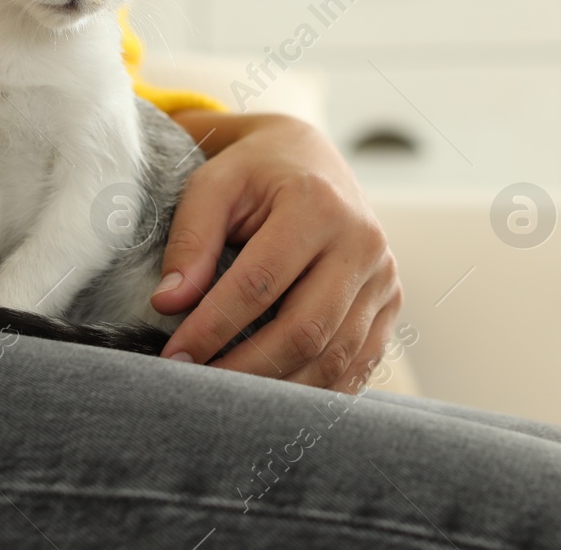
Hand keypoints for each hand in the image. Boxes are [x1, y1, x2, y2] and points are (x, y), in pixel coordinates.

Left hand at [152, 112, 401, 391]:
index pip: (260, 282)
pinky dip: (315, 392)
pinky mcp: (390, 304)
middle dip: (246, 369)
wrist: (313, 160)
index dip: (213, 326)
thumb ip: (191, 240)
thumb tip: (169, 303)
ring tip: (230, 400)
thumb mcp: (214, 185)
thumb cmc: (256, 173)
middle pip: (305, 330)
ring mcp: (384, 277)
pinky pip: (357, 365)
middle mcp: (362, 242)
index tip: (174, 357)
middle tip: (197, 388)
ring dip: (278, 389)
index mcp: (317, 205)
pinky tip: (273, 398)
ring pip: (334, 357)